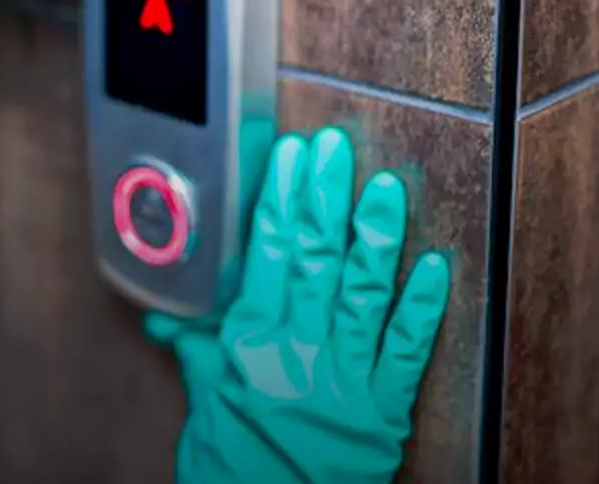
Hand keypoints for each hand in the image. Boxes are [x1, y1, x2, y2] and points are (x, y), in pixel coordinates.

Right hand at [145, 128, 450, 482]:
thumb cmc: (231, 470)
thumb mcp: (204, 405)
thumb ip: (195, 353)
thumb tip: (165, 321)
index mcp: (250, 344)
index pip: (268, 255)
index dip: (283, 201)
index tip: (292, 159)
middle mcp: (297, 351)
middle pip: (314, 259)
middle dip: (325, 197)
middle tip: (335, 148)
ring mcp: (343, 377)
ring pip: (361, 292)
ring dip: (374, 237)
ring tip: (385, 188)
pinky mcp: (381, 408)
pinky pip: (405, 351)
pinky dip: (420, 309)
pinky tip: (433, 269)